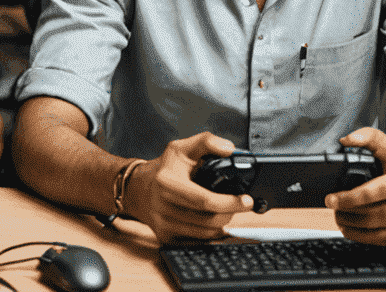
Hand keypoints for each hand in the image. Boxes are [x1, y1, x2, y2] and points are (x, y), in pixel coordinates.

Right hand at [126, 133, 249, 243]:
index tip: (246, 200)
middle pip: (209, 220)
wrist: (139, 189)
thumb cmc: (164, 169)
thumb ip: (206, 142)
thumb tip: (228, 149)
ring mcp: (164, 224)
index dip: (230, 202)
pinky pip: (198, 242)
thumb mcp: (181, 148)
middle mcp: (163, 205)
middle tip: (241, 205)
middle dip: (230, 213)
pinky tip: (213, 221)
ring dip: (222, 224)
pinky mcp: (166, 238)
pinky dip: (211, 233)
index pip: (204, 200)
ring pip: (206, 234)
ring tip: (226, 210)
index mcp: (166, 182)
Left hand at [326, 128, 385, 245]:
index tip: (333, 197)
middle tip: (333, 207)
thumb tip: (346, 140)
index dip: (355, 196)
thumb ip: (368, 137)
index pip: (381, 189)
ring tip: (339, 218)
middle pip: (383, 213)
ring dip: (358, 228)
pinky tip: (353, 230)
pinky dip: (368, 238)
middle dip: (353, 213)